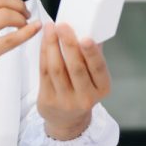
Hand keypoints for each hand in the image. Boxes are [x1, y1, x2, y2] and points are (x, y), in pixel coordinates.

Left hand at [37, 23, 110, 139]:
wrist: (67, 120)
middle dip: (68, 44)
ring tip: (50, 28)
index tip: (85, 37)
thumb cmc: (82, 91)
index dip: (92, 53)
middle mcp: (86, 97)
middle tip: (63, 26)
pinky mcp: (48, 100)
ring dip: (52, 45)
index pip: (98, 68)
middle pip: (75, 67)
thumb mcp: (94, 79)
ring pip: (57, 68)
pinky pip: (44, 72)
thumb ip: (92, 57)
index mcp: (102, 88)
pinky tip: (44, 40)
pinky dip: (44, 53)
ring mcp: (66, 101)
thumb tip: (89, 29)